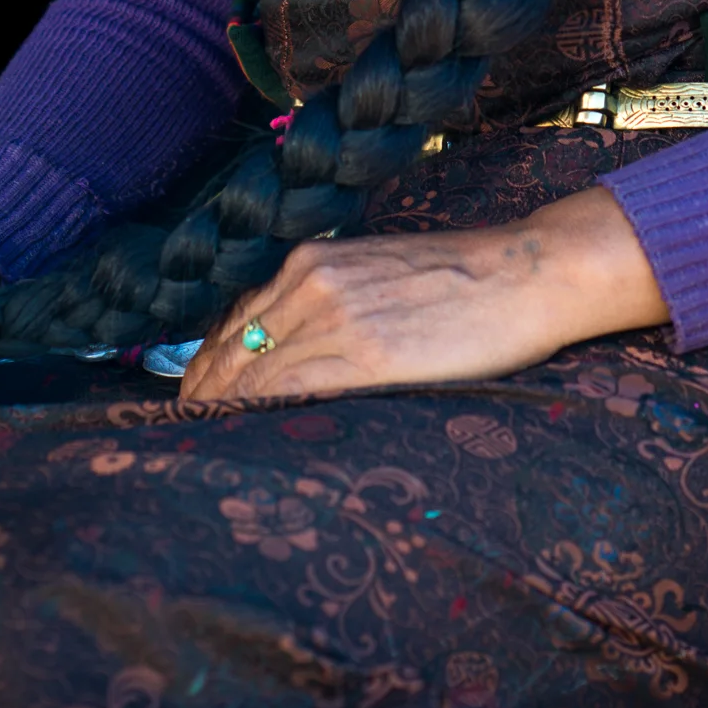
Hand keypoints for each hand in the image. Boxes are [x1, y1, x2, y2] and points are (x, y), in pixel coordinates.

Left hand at [179, 185, 668, 404]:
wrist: (522, 272)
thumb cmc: (458, 278)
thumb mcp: (375, 272)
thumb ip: (326, 299)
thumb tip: (285, 346)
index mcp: (312, 260)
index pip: (233, 319)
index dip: (204, 365)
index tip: (192, 399)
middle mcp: (312, 281)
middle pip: (229, 348)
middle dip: (199, 394)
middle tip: (184, 433)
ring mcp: (336, 316)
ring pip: (251, 373)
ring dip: (221, 412)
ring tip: (203, 447)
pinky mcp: (366, 354)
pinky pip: (290, 391)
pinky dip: (257, 417)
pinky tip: (246, 440)